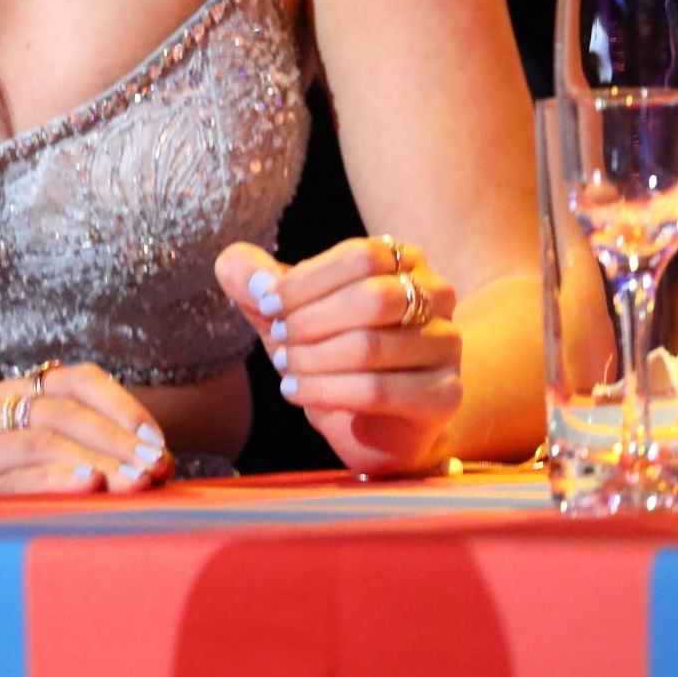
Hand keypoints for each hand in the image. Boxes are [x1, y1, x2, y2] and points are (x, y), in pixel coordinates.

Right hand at [0, 361, 172, 498]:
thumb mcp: (52, 468)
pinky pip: (14, 477)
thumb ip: (97, 455)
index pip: (76, 380)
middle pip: (63, 410)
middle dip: (116, 440)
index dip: (122, 406)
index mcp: (14, 394)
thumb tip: (161, 463)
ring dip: (95, 460)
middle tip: (156, 468)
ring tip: (133, 482)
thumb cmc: (11, 508)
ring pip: (41, 439)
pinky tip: (87, 486)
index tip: (158, 442)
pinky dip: (55, 479)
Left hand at [215, 236, 462, 474]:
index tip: (267, 304)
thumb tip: (231, 263)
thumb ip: (258, 282)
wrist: (380, 419)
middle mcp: (436, 295)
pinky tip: (297, 392)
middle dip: (310, 321)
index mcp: (404, 259)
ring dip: (313, 360)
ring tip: (285, 369)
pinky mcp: (443, 395)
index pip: (358, 257)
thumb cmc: (333, 349)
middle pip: (370, 299)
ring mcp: (446, 346)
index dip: (305, 281)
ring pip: (369, 347)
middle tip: (279, 338)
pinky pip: (378, 391)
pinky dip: (326, 391)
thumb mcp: (290, 310)